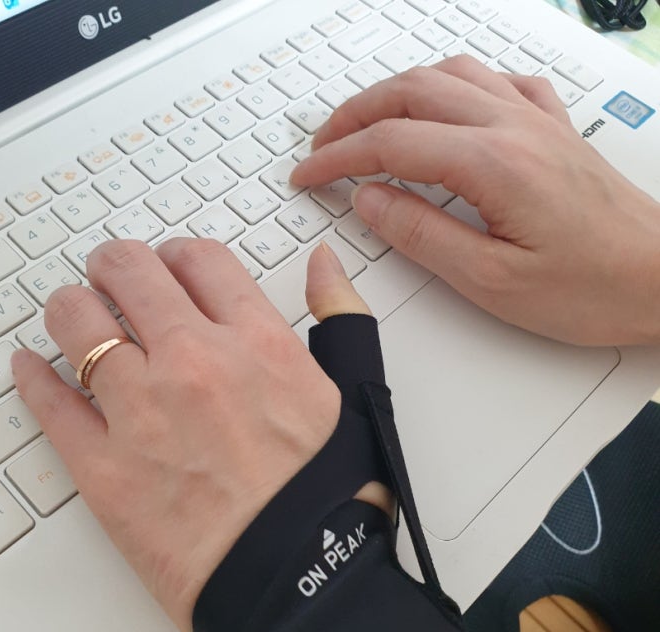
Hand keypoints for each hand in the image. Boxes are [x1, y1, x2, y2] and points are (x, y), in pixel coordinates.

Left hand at [11, 239, 378, 631]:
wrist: (300, 587)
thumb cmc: (330, 501)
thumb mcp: (354, 396)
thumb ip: (341, 317)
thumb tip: (324, 263)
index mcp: (258, 343)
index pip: (197, 259)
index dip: (175, 255)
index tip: (167, 267)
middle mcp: (195, 363)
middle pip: (127, 271)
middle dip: (112, 265)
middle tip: (109, 277)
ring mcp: (142, 412)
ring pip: (76, 321)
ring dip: (70, 308)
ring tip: (73, 317)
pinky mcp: (103, 469)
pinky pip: (49, 401)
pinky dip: (32, 375)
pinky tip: (32, 366)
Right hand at [292, 56, 659, 345]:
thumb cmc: (591, 288)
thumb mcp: (491, 280)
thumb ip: (423, 234)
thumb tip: (371, 200)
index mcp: (495, 163)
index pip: (391, 143)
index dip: (338, 157)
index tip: (308, 175)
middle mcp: (514, 126)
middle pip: (413, 93)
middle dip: (355, 115)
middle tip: (322, 145)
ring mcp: (536, 120)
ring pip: (450, 76)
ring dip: (397, 92)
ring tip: (367, 120)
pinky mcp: (552, 129)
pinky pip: (496, 82)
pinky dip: (455, 86)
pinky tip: (447, 104)